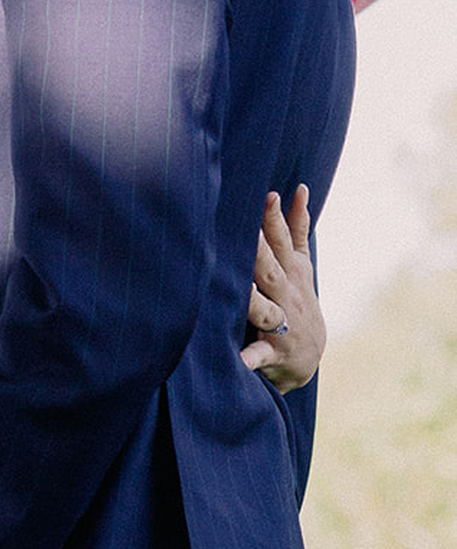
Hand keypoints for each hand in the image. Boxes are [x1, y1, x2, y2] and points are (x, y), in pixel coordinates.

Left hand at [241, 186, 324, 391]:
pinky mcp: (273, 350)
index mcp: (292, 273)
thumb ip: (297, 228)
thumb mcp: (301, 264)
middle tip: (247, 231)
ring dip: (252, 301)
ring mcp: (281, 323)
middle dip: (261, 249)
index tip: (268, 195)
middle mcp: (287, 295)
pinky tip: (239, 360)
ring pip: (265, 309)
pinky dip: (250, 358)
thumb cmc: (296, 300)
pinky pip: (260, 355)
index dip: (277, 219)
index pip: (284, 242)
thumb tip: (299, 188)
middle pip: (271, 269)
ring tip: (241, 290)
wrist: (308, 357)